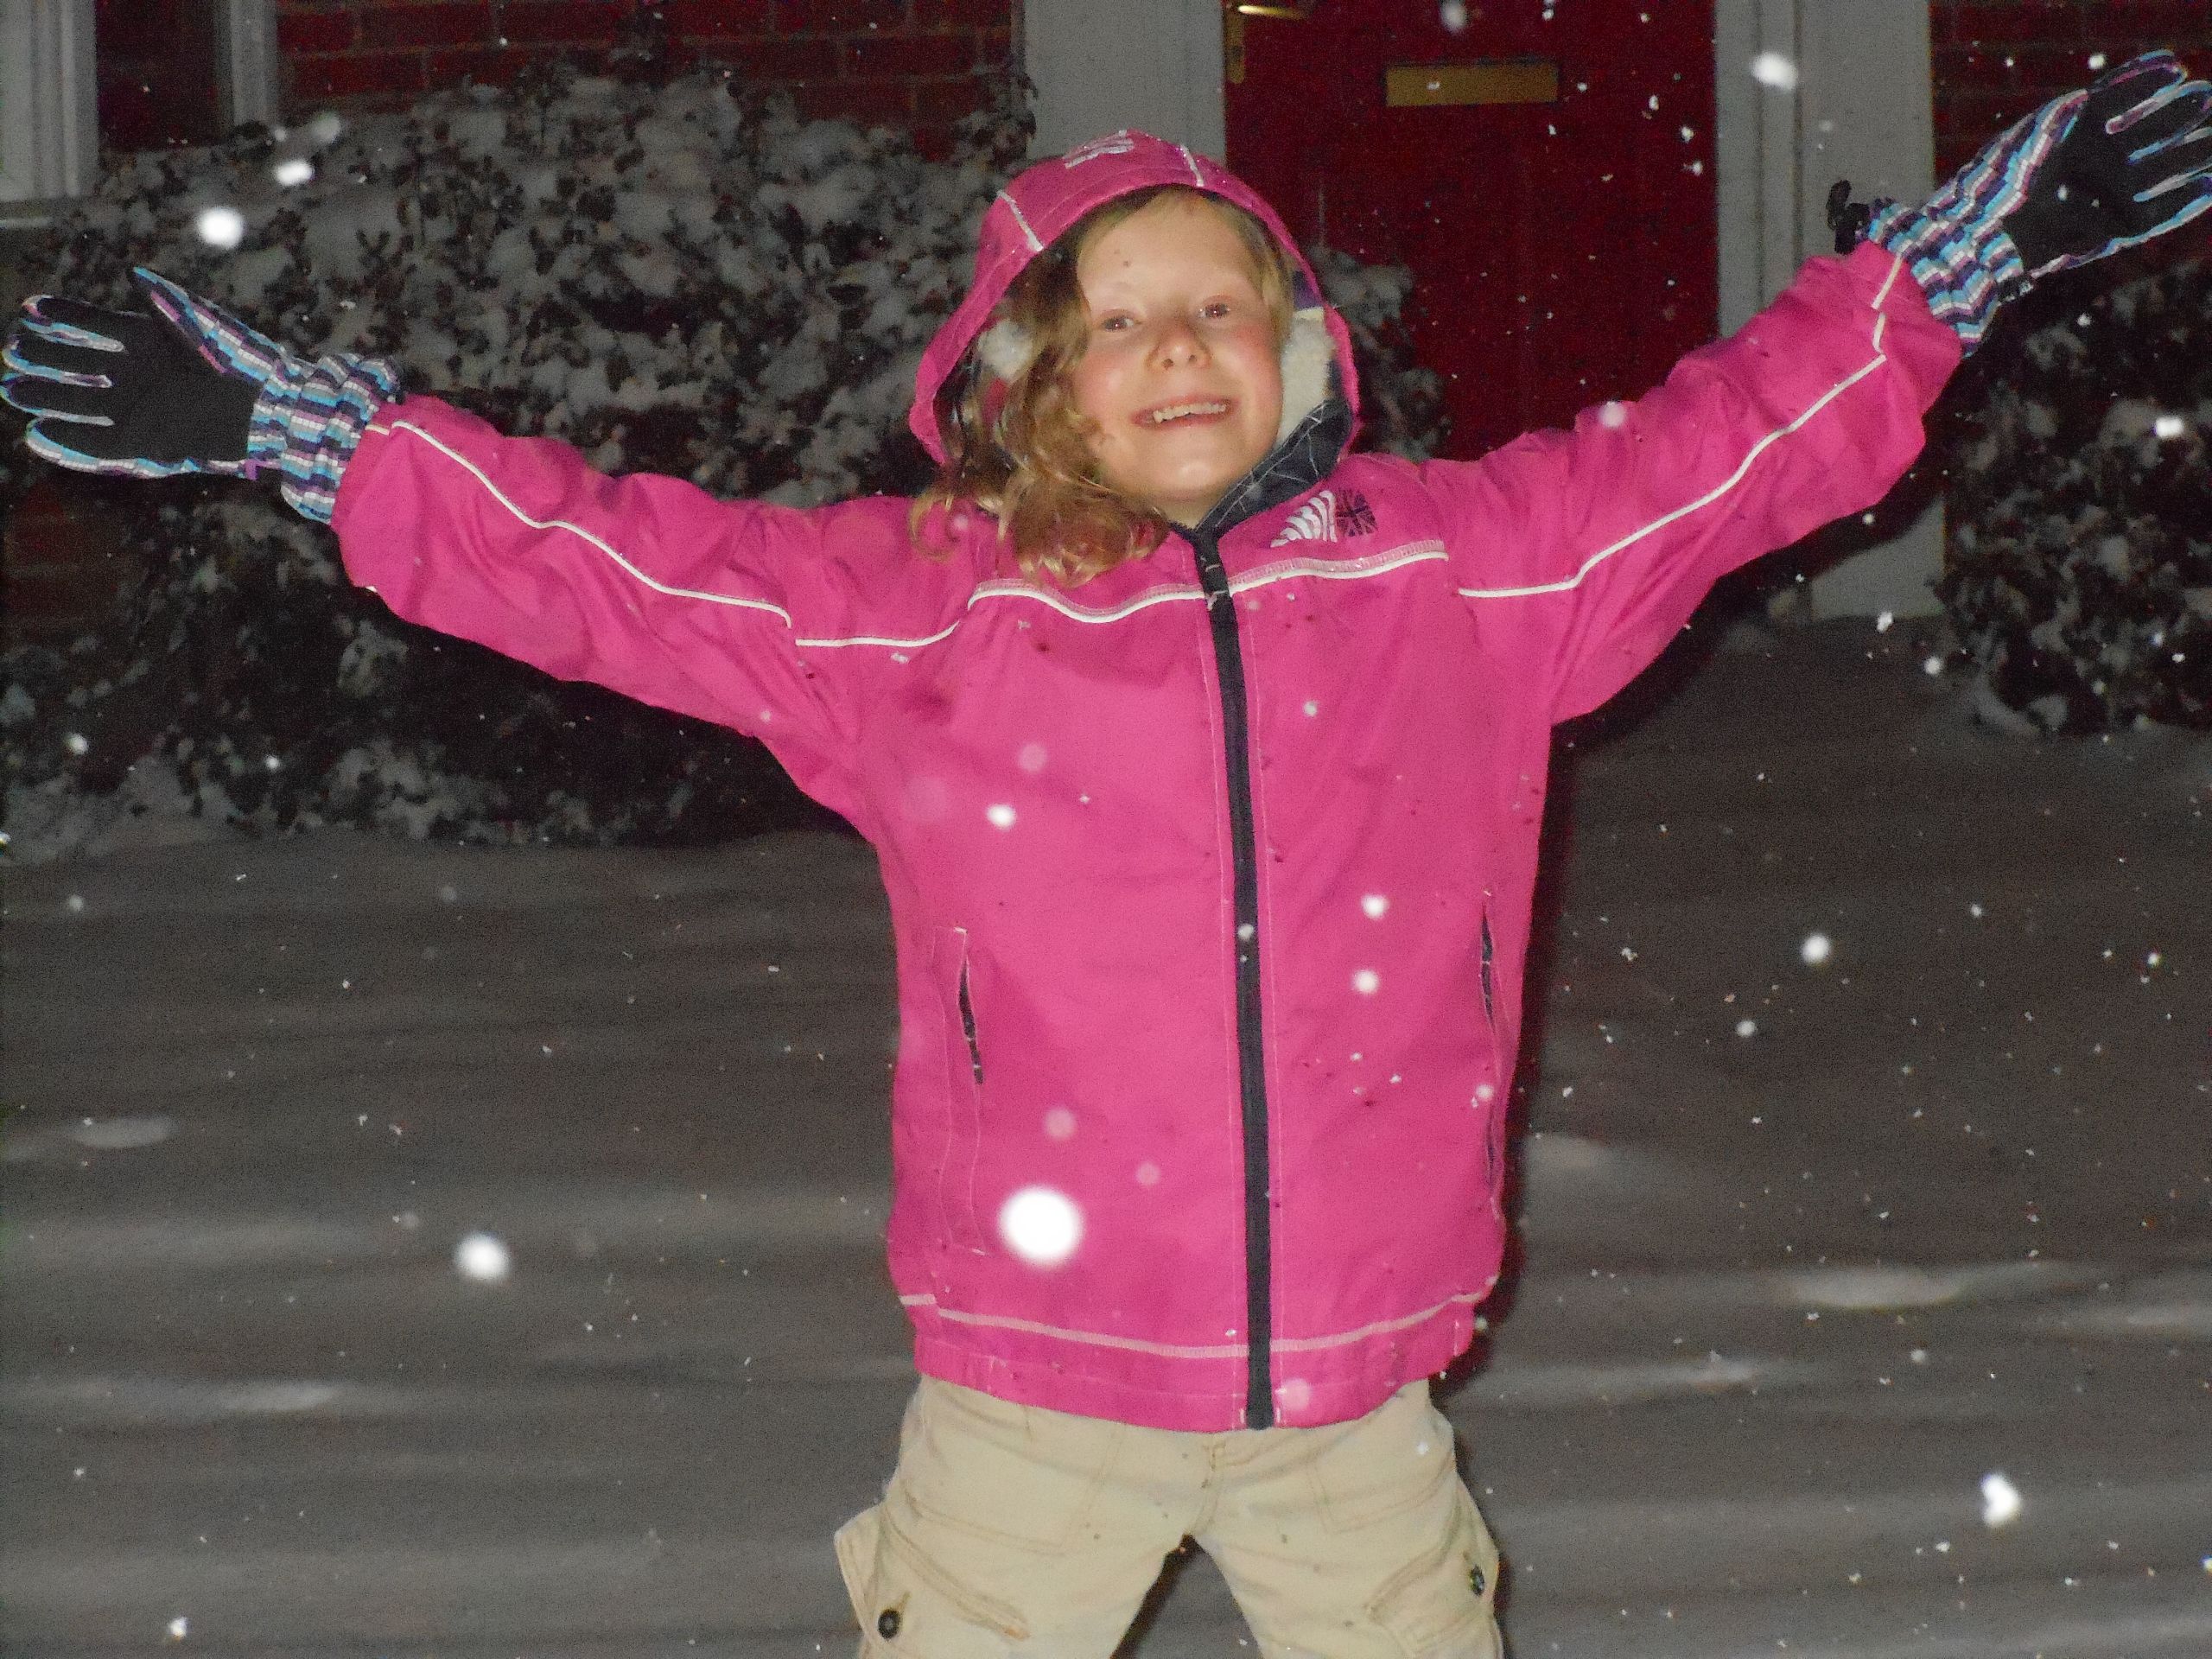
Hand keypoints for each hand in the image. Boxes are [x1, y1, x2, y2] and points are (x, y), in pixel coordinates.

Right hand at [1, 268, 262, 477]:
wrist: (269, 409)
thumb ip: (165, 302)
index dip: (60, 317)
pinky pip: (99, 443)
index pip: (90, 325)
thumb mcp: (203, 325)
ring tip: (12, 389)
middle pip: (74, 364)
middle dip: (40, 358)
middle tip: (10, 352)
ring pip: (79, 401)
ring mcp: (137, 409)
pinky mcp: (145, 444)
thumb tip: (134, 273)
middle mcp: (135, 375)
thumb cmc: (241, 360)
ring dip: (46, 397)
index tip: (29, 309)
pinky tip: (39, 434)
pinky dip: (69, 441)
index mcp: (144, 341)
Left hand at [2003, 50, 2211, 276]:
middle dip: (2178, 118)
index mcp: (2070, 136)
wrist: (1988, 233)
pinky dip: (2180, 204)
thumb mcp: (2055, 123)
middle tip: (2207, 98)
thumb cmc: (2011, 174)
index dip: (2145, 84)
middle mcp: (2089, 165)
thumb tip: (2156, 74)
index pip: (2117, 102)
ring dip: (2190, 156)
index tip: (2175, 68)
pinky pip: (2152, 217)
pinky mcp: (2107, 232)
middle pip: (2145, 136)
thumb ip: (2104, 100)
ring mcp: (2100, 198)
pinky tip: (2207, 188)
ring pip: (2156, 172)